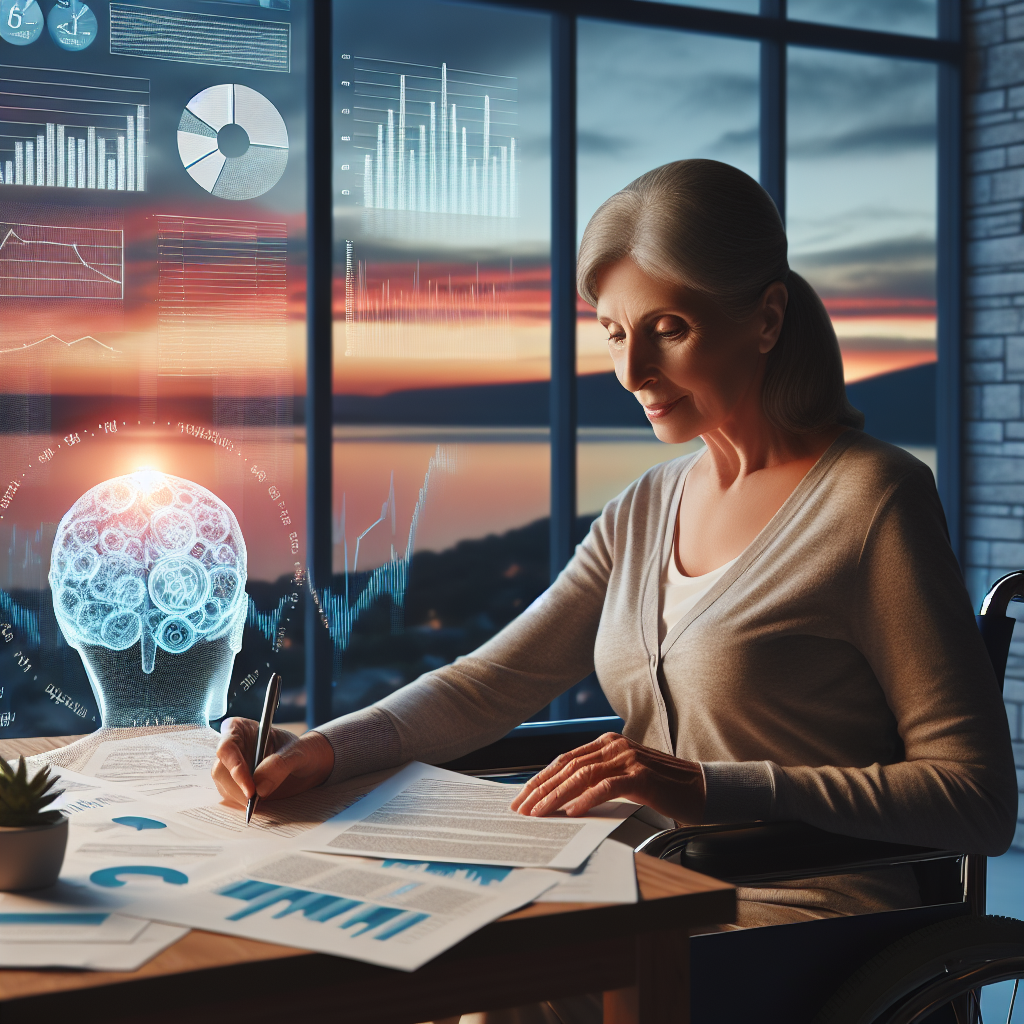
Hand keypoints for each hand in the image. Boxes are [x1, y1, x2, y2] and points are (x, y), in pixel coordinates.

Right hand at [212, 717, 334, 807]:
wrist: (309, 764)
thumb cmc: (302, 750)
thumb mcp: (297, 752)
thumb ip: (280, 764)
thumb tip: (259, 786)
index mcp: (240, 729)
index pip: (227, 748)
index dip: (235, 768)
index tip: (251, 789)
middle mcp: (232, 748)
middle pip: (220, 771)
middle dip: (237, 789)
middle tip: (257, 802)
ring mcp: (231, 767)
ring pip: (224, 786)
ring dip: (240, 799)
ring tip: (263, 801)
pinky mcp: (235, 785)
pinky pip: (231, 797)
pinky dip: (243, 804)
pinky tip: (258, 804)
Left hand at [510, 732, 705, 821]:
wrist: (700, 790)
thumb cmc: (661, 787)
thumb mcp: (623, 778)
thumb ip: (597, 780)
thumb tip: (562, 799)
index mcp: (607, 743)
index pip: (565, 760)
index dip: (541, 778)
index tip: (522, 797)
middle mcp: (615, 746)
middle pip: (568, 767)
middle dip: (541, 789)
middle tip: (522, 809)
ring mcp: (628, 759)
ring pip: (582, 776)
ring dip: (556, 796)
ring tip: (540, 813)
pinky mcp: (642, 776)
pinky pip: (607, 787)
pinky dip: (586, 799)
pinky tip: (573, 812)